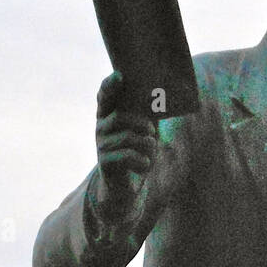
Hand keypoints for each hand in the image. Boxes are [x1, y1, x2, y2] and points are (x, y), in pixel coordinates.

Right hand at [91, 71, 157, 219]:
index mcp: (108, 116)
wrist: (124, 188)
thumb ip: (149, 114)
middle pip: (119, 117)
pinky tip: (146, 164)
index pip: (104, 96)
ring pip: (127, 137)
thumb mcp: (144, 132)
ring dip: (145, 144)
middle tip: (152, 131)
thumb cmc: (137, 154)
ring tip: (152, 151)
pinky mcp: (105, 162)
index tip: (120, 77)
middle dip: (140, 123)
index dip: (110, 85)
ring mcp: (101, 145)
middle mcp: (101, 128)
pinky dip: (142, 160)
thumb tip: (166, 97)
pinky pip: (127, 156)